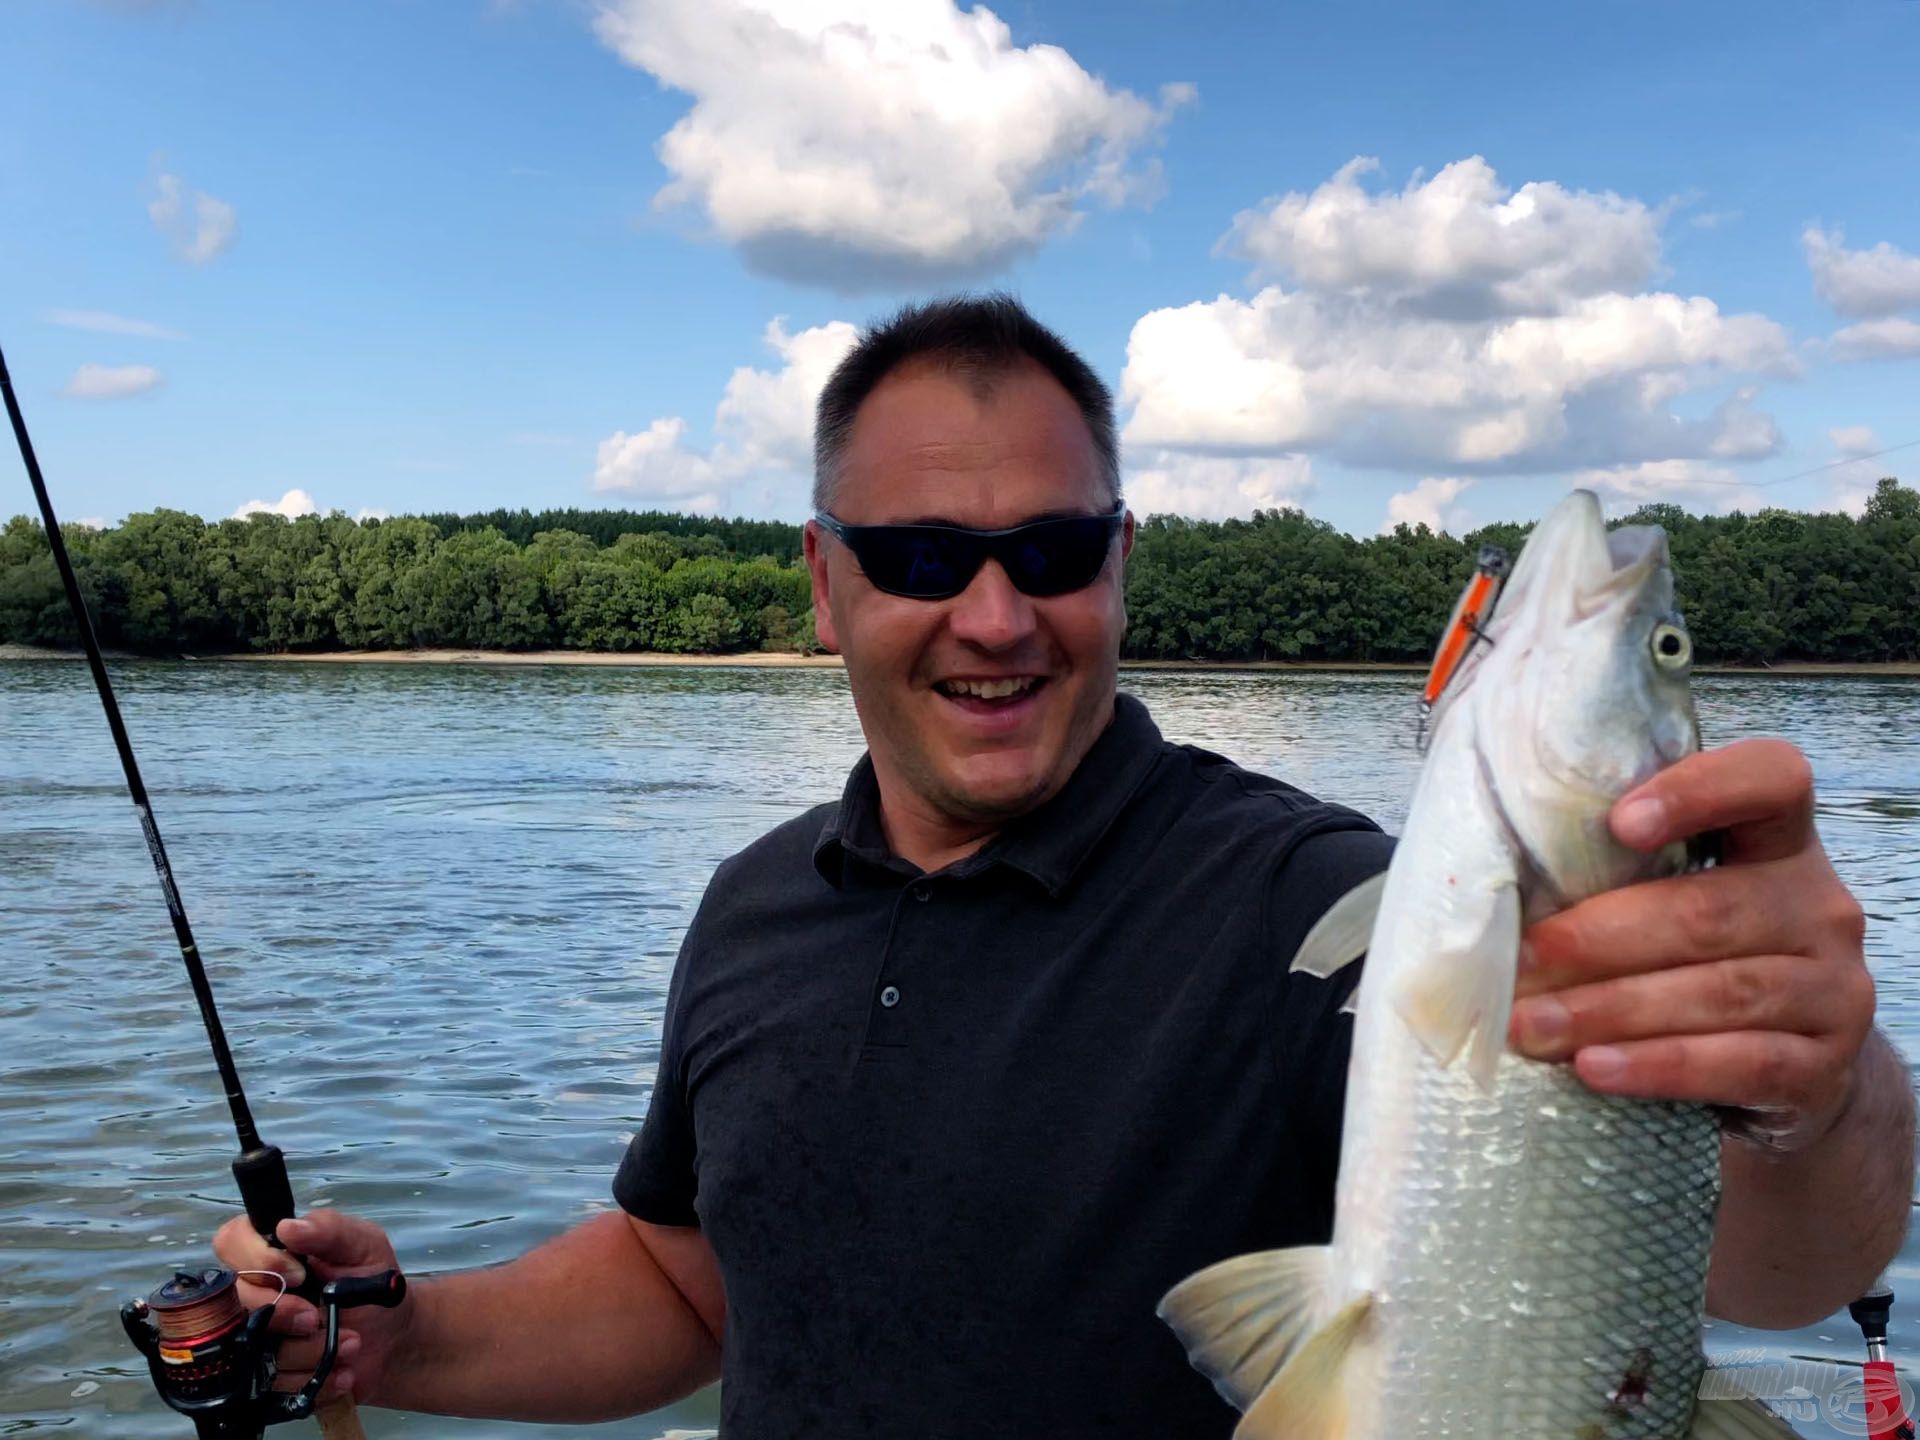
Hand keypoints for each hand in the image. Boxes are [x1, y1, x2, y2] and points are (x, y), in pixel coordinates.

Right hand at [211, 1207, 413, 1403]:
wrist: (394, 1339)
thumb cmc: (375, 1284)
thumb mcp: (364, 1246)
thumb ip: (330, 1229)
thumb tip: (286, 1226)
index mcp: (273, 1252)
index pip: (230, 1242)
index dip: (258, 1260)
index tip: (300, 1275)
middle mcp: (256, 1292)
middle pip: (235, 1303)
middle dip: (284, 1315)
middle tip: (319, 1317)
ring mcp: (257, 1335)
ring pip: (251, 1349)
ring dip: (307, 1351)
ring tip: (349, 1344)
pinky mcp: (265, 1374)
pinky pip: (268, 1383)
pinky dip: (311, 1379)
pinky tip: (340, 1371)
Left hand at [1508, 738, 1875, 1150]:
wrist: (1783, 1071)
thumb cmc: (1689, 959)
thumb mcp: (1665, 900)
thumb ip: (1608, 872)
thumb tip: (1478, 879)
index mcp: (1778, 840)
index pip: (1771, 778)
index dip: (1700, 790)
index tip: (1617, 822)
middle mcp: (1820, 905)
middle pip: (1710, 911)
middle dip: (1600, 940)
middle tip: (1520, 962)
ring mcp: (1834, 988)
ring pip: (1718, 994)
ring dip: (1609, 1010)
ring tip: (1529, 1027)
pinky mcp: (1824, 1067)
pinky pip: (1740, 1064)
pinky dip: (1658, 1067)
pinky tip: (1593, 1069)